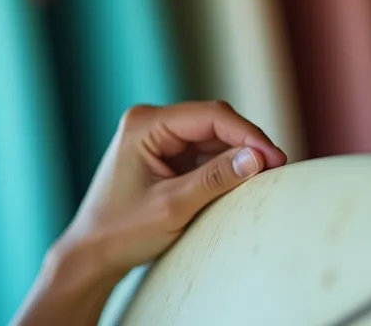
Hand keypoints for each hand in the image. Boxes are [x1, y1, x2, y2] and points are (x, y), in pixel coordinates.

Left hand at [13, 100, 287, 324]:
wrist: (92, 253)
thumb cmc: (121, 230)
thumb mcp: (173, 206)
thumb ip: (215, 179)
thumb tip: (258, 157)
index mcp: (144, 124)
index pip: (210, 116)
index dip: (248, 134)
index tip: (276, 158)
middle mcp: (150, 123)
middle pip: (214, 122)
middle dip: (247, 143)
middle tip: (278, 168)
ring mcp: (158, 139)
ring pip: (213, 138)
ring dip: (238, 155)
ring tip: (266, 177)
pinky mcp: (165, 157)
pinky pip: (204, 154)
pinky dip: (225, 166)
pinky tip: (244, 181)